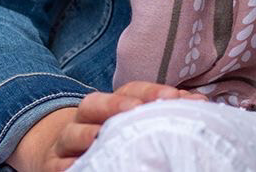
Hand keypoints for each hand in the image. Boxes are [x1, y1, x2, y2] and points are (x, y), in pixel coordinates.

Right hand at [6, 81, 206, 171]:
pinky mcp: (53, 165)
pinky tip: (77, 168)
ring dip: (88, 136)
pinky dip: (67, 167)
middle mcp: (85, 116)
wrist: (60, 151)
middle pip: (95, 103)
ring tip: (102, 138)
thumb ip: (159, 112)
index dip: (150, 92)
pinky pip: (58, 165)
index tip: (173, 98)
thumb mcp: (128, 119)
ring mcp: (66, 141)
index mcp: (110, 102)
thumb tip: (203, 104)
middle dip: (115, 105)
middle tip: (135, 110)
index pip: (129, 90)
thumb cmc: (106, 134)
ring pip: (73, 133)